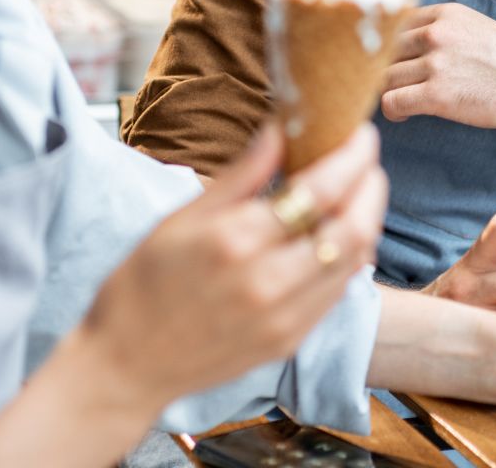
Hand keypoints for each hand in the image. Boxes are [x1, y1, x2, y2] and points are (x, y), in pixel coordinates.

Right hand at [78, 123, 386, 414]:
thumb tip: (282, 126)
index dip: (352, 156)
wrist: (123, 368)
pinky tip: (343, 231)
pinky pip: (339, 290)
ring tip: (361, 188)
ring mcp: (283, 318)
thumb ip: (244, 172)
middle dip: (372, 184)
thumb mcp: (183, 216)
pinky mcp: (289, 342)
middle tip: (368, 158)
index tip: (361, 133)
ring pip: (354, 259)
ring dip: (368, 217)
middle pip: (351, 225)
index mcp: (237, 241)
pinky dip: (351, 254)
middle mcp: (267, 282)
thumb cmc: (143, 284)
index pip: (320, 190)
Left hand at [381, 3, 495, 129]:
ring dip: (384, 91)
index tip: (385, 61)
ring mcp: (437, 63)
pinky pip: (392, 101)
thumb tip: (412, 48)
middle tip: (384, 86)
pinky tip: (403, 115)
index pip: (393, 24)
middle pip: (383, 50)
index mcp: (446, 14)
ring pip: (383, 76)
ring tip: (396, 102)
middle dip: (380, 69)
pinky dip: (392, 110)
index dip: (384, 45)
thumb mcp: (478, 30)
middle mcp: (437, 33)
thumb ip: (445, 32)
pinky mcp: (439, 95)